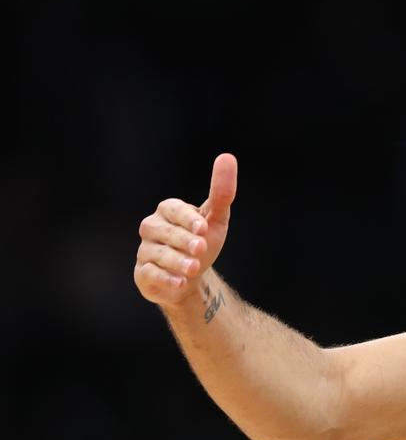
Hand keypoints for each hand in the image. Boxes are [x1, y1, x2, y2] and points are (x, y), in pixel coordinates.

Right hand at [134, 153, 237, 307]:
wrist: (190, 276)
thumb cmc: (201, 241)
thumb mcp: (215, 219)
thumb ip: (221, 192)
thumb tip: (227, 157)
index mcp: (168, 211)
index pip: (173, 210)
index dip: (187, 218)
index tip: (203, 227)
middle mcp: (152, 228)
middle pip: (165, 232)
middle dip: (184, 240)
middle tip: (201, 249)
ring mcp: (145, 251)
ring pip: (157, 253)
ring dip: (177, 261)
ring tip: (194, 268)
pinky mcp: (143, 273)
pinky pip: (150, 274)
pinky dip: (165, 278)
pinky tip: (179, 282)